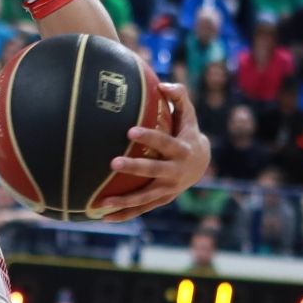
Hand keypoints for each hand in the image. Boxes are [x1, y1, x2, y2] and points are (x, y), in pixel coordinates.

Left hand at [94, 80, 210, 219]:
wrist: (201, 164)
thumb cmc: (187, 132)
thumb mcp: (188, 115)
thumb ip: (178, 96)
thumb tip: (163, 85)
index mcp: (181, 150)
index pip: (164, 143)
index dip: (149, 137)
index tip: (129, 131)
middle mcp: (176, 172)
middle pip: (153, 171)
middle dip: (134, 168)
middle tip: (113, 162)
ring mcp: (168, 189)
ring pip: (145, 197)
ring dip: (124, 200)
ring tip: (102, 202)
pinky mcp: (161, 200)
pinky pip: (141, 209)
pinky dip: (124, 214)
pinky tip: (103, 217)